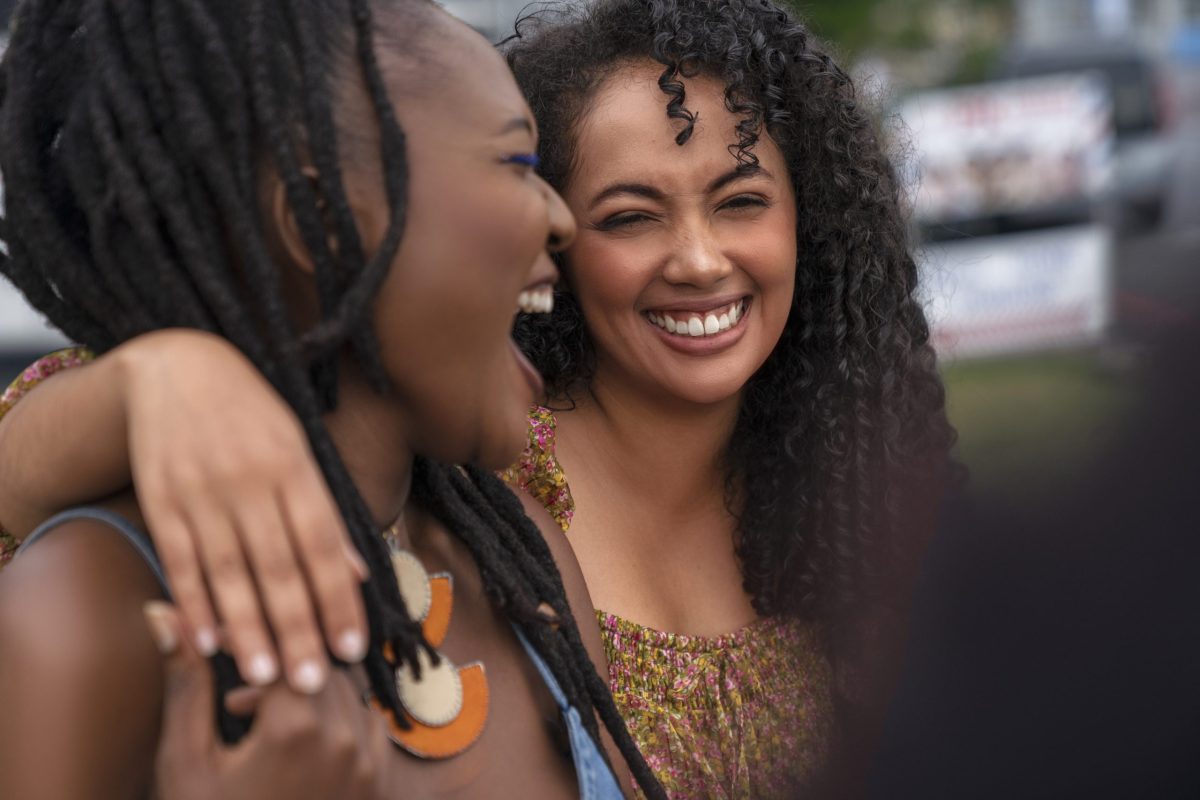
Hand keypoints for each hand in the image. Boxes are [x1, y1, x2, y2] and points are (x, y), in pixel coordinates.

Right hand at [118, 329, 367, 692]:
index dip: (339, 598)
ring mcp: (202, 491)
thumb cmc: (253, 413)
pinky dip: (193, 603)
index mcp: (294, 467)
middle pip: (278, 566)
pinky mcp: (160, 498)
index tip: (353, 648)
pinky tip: (207, 642)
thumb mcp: (300, 448)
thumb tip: (360, 574)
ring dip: (248, 628)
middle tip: (311, 683)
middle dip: (297, 628)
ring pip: (229, 572)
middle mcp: (250, 481)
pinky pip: (180, 559)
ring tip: (265, 677)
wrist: (175, 366)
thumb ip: (326, 513)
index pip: (323, 545)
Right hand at [145, 602, 391, 799]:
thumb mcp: (186, 762)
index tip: (227, 675)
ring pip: (350, 694)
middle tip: (240, 707)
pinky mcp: (380, 785)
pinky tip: (300, 752)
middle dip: (283, 674)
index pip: (288, 648)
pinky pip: (369, 727)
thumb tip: (164, 613)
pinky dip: (340, 723)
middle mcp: (346, 737)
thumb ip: (185, 684)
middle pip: (323, 667)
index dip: (254, 653)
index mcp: (299, 726)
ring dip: (312, 697)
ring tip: (262, 732)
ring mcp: (369, 763)